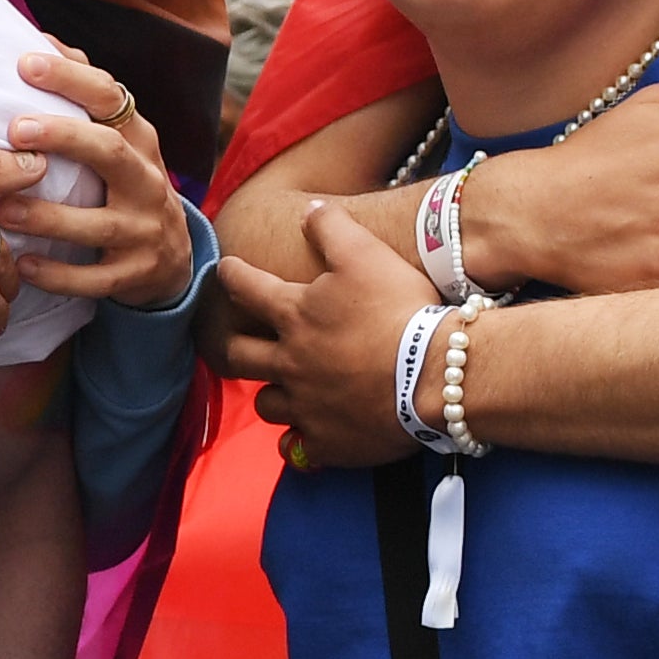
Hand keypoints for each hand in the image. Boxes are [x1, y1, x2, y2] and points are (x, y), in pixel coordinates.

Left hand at [0, 45, 196, 310]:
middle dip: (65, 138)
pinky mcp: (135, 273)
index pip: (110, 97)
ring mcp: (144, 229)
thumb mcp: (119, 141)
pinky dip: (59, 274)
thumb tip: (42, 40)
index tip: (26, 64)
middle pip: (110, 151)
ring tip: (3, 208)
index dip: (70, 79)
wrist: (172, 259)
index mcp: (138, 139)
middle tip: (15, 131)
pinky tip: (24, 264)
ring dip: (49, 217)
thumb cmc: (125, 185)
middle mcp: (146, 179)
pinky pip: (95, 278)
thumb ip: (85, 96)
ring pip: (99, 224)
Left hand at [212, 203, 427, 467]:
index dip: (231, 276)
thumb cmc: (400, 309)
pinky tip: (302, 440)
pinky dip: (297, 444)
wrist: (435, 373)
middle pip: (239, 356)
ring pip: (268, 404)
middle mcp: (289, 362)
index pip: (246, 288)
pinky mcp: (328, 442)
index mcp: (294, 316)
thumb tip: (310, 210)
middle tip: (229, 341)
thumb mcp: (366, 253)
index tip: (223, 270)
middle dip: (231, 345)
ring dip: (271, 394)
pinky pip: (298, 449)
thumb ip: (332, 228)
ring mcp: (305, 406)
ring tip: (280, 389)